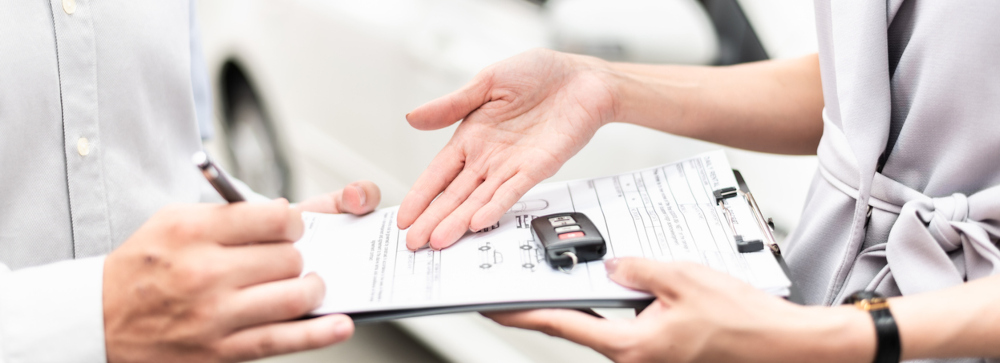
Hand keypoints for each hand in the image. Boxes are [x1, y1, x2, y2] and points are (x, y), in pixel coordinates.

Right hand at [103, 182, 380, 362]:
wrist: (99, 320)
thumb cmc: (146, 266)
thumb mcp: (177, 222)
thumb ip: (232, 214)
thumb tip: (291, 210)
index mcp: (194, 231)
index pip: (273, 217)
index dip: (294, 221)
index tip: (292, 227)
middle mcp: (206, 271)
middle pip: (289, 258)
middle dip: (299, 257)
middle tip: (289, 260)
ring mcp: (216, 314)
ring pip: (295, 296)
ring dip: (312, 289)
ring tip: (307, 285)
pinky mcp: (222, 349)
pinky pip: (282, 339)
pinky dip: (319, 333)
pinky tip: (340, 324)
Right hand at [398, 49, 619, 249]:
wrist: (584, 78)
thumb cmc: (539, 74)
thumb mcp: (487, 82)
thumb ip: (452, 104)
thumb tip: (412, 117)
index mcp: (471, 137)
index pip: (438, 173)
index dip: (420, 196)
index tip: (404, 218)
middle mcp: (488, 157)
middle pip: (454, 194)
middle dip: (432, 219)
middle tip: (413, 244)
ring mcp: (512, 166)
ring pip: (479, 200)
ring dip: (458, 221)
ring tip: (438, 241)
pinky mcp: (538, 167)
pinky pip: (512, 191)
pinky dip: (495, 206)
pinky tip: (478, 222)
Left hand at [487, 258, 875, 362]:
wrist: (785, 345)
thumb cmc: (743, 322)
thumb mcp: (683, 279)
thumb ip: (638, 270)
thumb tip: (611, 264)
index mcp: (630, 345)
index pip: (560, 324)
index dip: (520, 312)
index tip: (491, 303)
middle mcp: (633, 356)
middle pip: (577, 325)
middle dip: (550, 301)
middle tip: (523, 280)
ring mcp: (648, 355)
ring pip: (605, 324)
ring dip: (587, 300)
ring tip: (571, 272)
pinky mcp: (663, 348)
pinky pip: (630, 323)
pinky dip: (619, 302)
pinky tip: (624, 281)